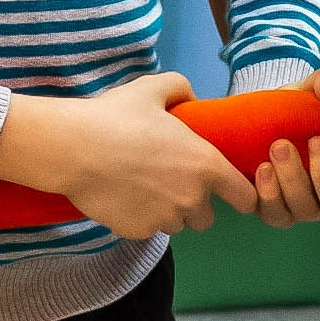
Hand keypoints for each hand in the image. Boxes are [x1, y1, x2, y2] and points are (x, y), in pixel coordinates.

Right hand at [0, 72, 257, 240]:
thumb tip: (192, 98)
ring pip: (176, 224)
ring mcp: (164, 219)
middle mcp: (192, 199)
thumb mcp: (152, 88)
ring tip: (142, 187)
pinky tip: (122, 195)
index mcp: (206, 166)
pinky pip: (147, 229)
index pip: (245, 198)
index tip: (227, 189)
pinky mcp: (138, 232)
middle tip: (170, 180)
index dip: (240, 194)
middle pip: (207, 217)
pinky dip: (140, 218)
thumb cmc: (117, 116)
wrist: (74, 149)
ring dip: (167, 211)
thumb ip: (181, 88)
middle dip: (194, 203)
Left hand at [251, 66, 319, 227]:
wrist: (268, 111)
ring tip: (273, 152)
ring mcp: (300, 203)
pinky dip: (267, 195)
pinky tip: (262, 170)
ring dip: (286, 184)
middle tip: (286, 144)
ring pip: (299, 210)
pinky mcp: (273, 207)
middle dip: (312, 176)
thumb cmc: (304, 102)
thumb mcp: (317, 86)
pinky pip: (273, 213)